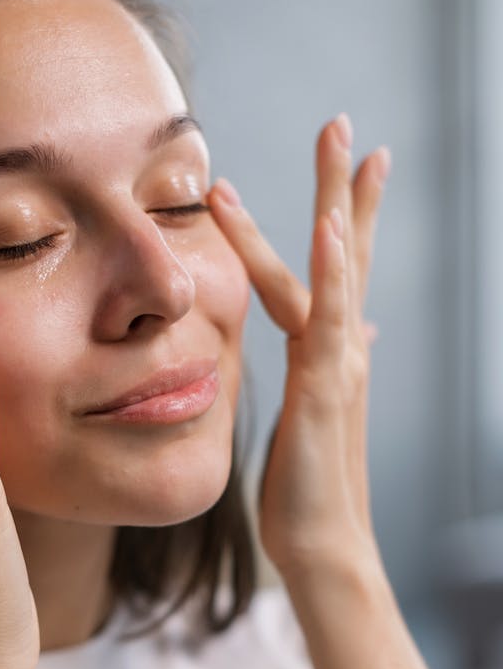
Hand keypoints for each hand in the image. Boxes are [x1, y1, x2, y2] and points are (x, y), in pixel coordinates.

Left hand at [209, 115, 389, 580]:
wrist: (322, 545)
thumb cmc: (310, 488)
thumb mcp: (318, 414)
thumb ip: (332, 366)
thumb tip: (358, 333)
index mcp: (331, 353)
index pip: (341, 269)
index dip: (350, 212)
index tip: (358, 159)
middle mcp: (341, 349)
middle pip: (345, 253)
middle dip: (343, 187)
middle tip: (342, 122)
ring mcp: (338, 366)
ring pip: (336, 272)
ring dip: (335, 204)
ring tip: (339, 143)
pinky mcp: (324, 390)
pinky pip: (327, 321)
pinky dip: (330, 271)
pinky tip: (330, 227)